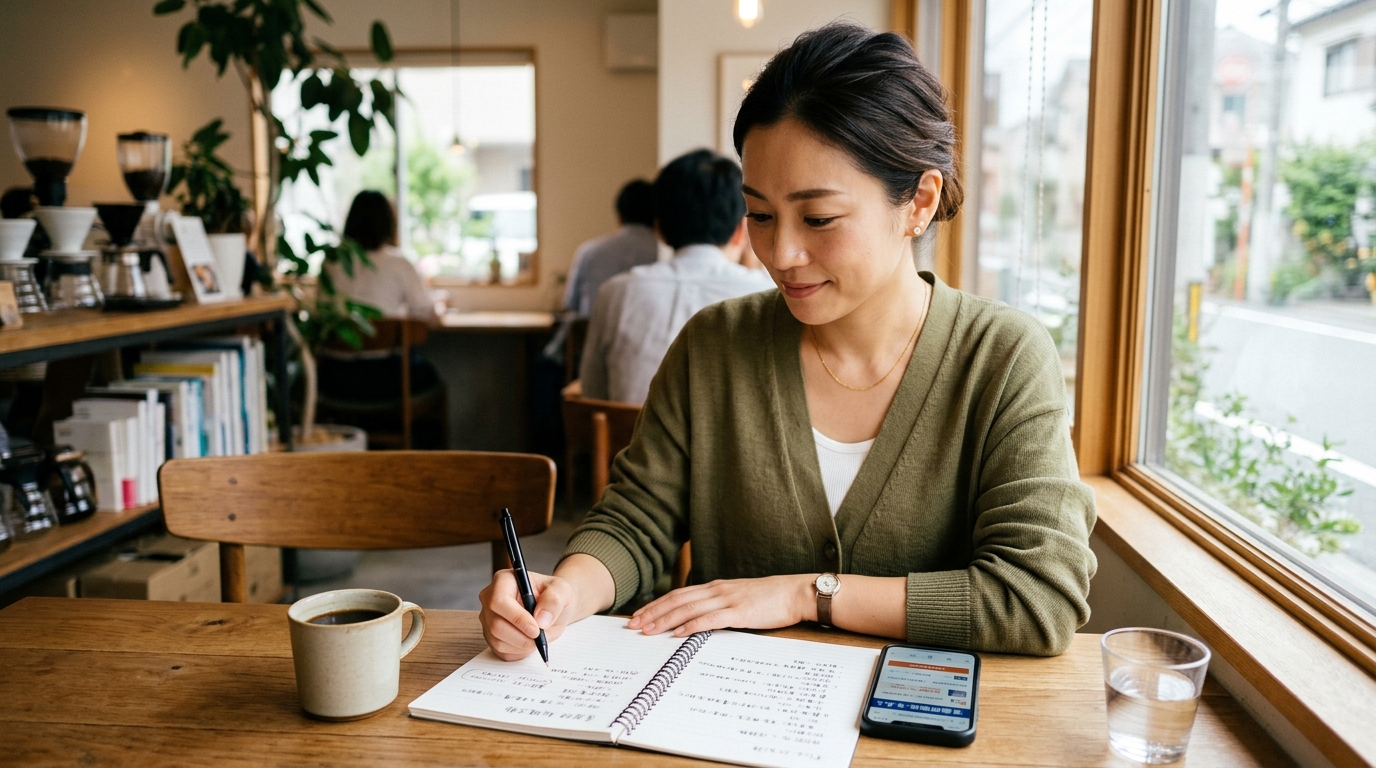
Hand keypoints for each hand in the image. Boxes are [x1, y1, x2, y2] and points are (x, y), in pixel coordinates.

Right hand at [478, 569, 579, 660]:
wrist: (552, 609)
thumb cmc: (554, 595)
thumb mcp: (562, 590)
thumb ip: (554, 600)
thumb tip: (541, 619)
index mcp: (504, 580)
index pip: (499, 601)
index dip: (517, 618)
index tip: (536, 629)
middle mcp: (490, 598)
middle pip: (496, 625)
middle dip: (522, 636)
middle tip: (540, 636)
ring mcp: (488, 618)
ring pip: (497, 640)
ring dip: (522, 645)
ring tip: (538, 636)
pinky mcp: (491, 636)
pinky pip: (501, 651)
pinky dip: (518, 652)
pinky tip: (530, 641)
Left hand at [627, 575, 815, 636]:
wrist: (795, 592)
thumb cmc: (770, 598)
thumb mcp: (740, 598)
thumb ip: (720, 604)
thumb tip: (701, 618)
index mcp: (716, 587)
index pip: (679, 594)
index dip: (657, 604)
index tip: (640, 615)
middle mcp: (717, 590)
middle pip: (677, 600)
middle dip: (653, 612)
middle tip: (633, 625)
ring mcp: (728, 600)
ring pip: (688, 609)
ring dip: (665, 620)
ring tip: (648, 630)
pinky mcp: (739, 612)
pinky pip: (710, 619)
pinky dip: (691, 626)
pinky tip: (678, 634)